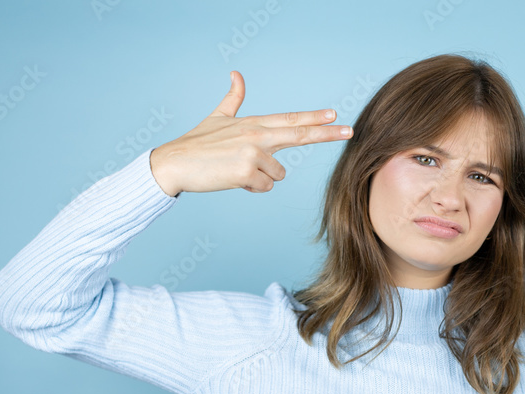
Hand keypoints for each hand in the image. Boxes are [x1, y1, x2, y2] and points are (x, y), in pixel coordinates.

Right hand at [149, 70, 352, 196]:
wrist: (175, 162)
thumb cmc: (198, 143)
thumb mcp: (218, 117)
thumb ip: (233, 98)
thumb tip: (237, 73)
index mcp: (253, 123)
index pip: (290, 119)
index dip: (313, 117)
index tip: (334, 114)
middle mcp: (256, 135)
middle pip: (298, 134)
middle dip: (326, 133)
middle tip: (349, 130)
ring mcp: (252, 153)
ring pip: (277, 174)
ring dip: (260, 178)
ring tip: (236, 170)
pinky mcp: (245, 171)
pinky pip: (263, 187)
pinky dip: (250, 187)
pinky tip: (231, 178)